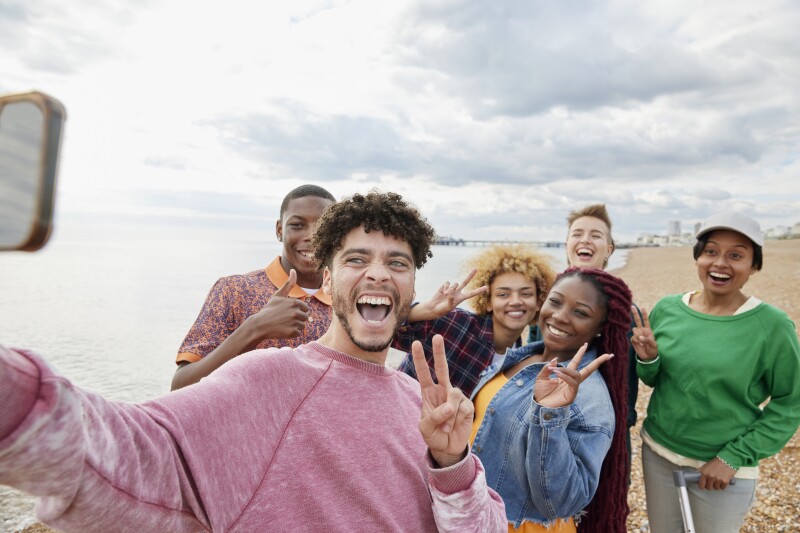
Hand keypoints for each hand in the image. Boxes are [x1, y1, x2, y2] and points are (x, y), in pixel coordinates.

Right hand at [246, 269, 308, 339]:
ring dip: (295, 326)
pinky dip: (293, 333)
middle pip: (305, 317)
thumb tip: (293, 269)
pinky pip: (299, 333)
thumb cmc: (269, 309)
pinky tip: (284, 330)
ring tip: (284, 324)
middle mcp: (296, 312)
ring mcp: (295, 323)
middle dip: (297, 318)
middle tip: (285, 319)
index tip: (288, 312)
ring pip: (302, 325)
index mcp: (295, 302)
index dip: (298, 310)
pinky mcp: (293, 333)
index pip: (306, 308)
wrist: (260, 325)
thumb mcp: (279, 295)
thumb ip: (289, 284)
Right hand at [412, 269, 486, 320]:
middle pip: (465, 282)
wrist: (433, 307)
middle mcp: (457, 292)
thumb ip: (451, 298)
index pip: (471, 293)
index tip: (486, 287)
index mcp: (461, 298)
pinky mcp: (444, 286)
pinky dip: (445, 287)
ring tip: (446, 294)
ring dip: (451, 289)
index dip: (478, 290)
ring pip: (455, 284)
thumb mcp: (448, 306)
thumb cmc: (442, 309)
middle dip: (470, 275)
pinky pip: (447, 283)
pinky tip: (442, 292)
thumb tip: (451, 290)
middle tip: (475, 268)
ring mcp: (451, 288)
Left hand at [413, 334, 473, 467]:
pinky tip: (455, 426)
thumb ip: (434, 416)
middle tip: (438, 337)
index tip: (416, 344)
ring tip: (446, 427)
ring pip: (453, 394)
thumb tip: (449, 406)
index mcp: (428, 393)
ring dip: (449, 413)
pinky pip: (463, 407)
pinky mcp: (467, 406)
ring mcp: (456, 397)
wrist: (448, 448)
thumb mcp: (425, 428)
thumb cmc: (434, 435)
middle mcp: (443, 391)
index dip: (420, 359)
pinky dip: (457, 419)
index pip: (423, 373)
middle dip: (439, 352)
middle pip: (442, 368)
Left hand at [534, 343, 613, 407]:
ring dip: (566, 370)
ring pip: (577, 375)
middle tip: (608, 355)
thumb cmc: (541, 393)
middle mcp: (572, 381)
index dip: (580, 353)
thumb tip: (556, 359)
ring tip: (555, 370)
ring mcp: (573, 388)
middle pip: (588, 370)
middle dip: (598, 362)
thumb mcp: (542, 377)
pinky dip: (565, 377)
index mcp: (565, 376)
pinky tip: (557, 374)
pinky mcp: (572, 395)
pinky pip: (572, 383)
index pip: (575, 362)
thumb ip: (547, 368)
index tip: (585, 344)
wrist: (540, 406)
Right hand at [631, 306, 657, 360]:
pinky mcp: (633, 340)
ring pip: (634, 330)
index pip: (646, 321)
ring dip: (638, 334)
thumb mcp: (653, 344)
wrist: (648, 356)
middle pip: (637, 321)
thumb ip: (647, 340)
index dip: (644, 314)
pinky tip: (639, 344)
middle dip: (635, 314)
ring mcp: (637, 335)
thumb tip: (640, 337)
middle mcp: (642, 331)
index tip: (642, 308)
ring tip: (642, 341)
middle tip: (632, 307)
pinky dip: (636, 340)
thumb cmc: (653, 349)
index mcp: (648, 330)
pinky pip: (633, 337)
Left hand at [698, 457, 735, 489]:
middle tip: (712, 481)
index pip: (701, 485)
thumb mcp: (706, 466)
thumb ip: (702, 472)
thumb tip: (696, 477)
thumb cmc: (716, 462)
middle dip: (710, 485)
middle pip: (708, 488)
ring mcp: (718, 480)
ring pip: (716, 488)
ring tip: (718, 479)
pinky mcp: (725, 481)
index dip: (702, 486)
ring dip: (717, 485)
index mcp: (704, 473)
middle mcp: (710, 477)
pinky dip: (723, 485)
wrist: (727, 460)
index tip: (704, 485)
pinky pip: (722, 488)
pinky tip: (723, 479)